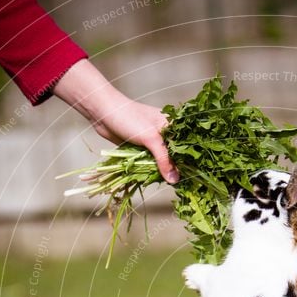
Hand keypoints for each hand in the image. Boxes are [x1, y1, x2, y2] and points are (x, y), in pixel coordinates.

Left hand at [53, 59, 178, 183]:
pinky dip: (151, 170)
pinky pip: (150, 162)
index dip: (189, 161)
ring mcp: (152, 141)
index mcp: (172, 125)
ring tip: (170, 185)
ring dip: (163, 171)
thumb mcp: (150, 138)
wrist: (102, 112)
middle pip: (175, 156)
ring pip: (162, 161)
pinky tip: (155, 179)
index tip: (193, 177)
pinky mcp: (141, 148)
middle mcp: (164, 133)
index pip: (187, 146)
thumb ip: (163, 159)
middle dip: (176, 169)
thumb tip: (174, 180)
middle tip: (180, 185)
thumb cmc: (128, 117)